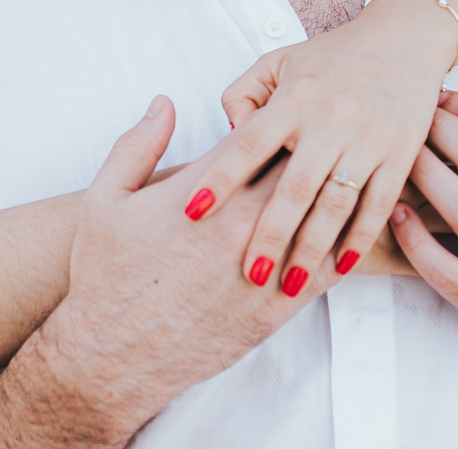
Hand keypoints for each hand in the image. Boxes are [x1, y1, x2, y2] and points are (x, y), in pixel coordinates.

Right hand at [33, 96, 333, 442]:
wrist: (113, 353)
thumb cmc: (106, 274)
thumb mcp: (105, 198)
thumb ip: (138, 144)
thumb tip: (163, 103)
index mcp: (205, 190)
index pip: (260, 134)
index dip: (275, 119)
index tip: (283, 114)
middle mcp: (241, 223)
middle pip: (300, 167)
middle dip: (311, 149)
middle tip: (326, 136)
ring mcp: (264, 266)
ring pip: (322, 215)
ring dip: (335, 192)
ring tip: (352, 172)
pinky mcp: (278, 306)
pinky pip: (328, 267)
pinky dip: (342, 245)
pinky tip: (350, 232)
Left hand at [183, 0, 454, 293]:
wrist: (405, 39)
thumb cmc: (331, 56)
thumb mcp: (277, 61)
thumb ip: (242, 95)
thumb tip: (228, 135)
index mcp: (293, 99)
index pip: (248, 144)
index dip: (219, 178)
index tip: (193, 211)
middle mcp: (329, 121)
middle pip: (293, 187)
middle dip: (270, 234)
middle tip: (245, 273)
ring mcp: (367, 140)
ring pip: (336, 204)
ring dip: (313, 247)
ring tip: (288, 284)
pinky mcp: (400, 155)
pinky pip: (378, 204)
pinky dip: (360, 238)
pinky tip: (340, 267)